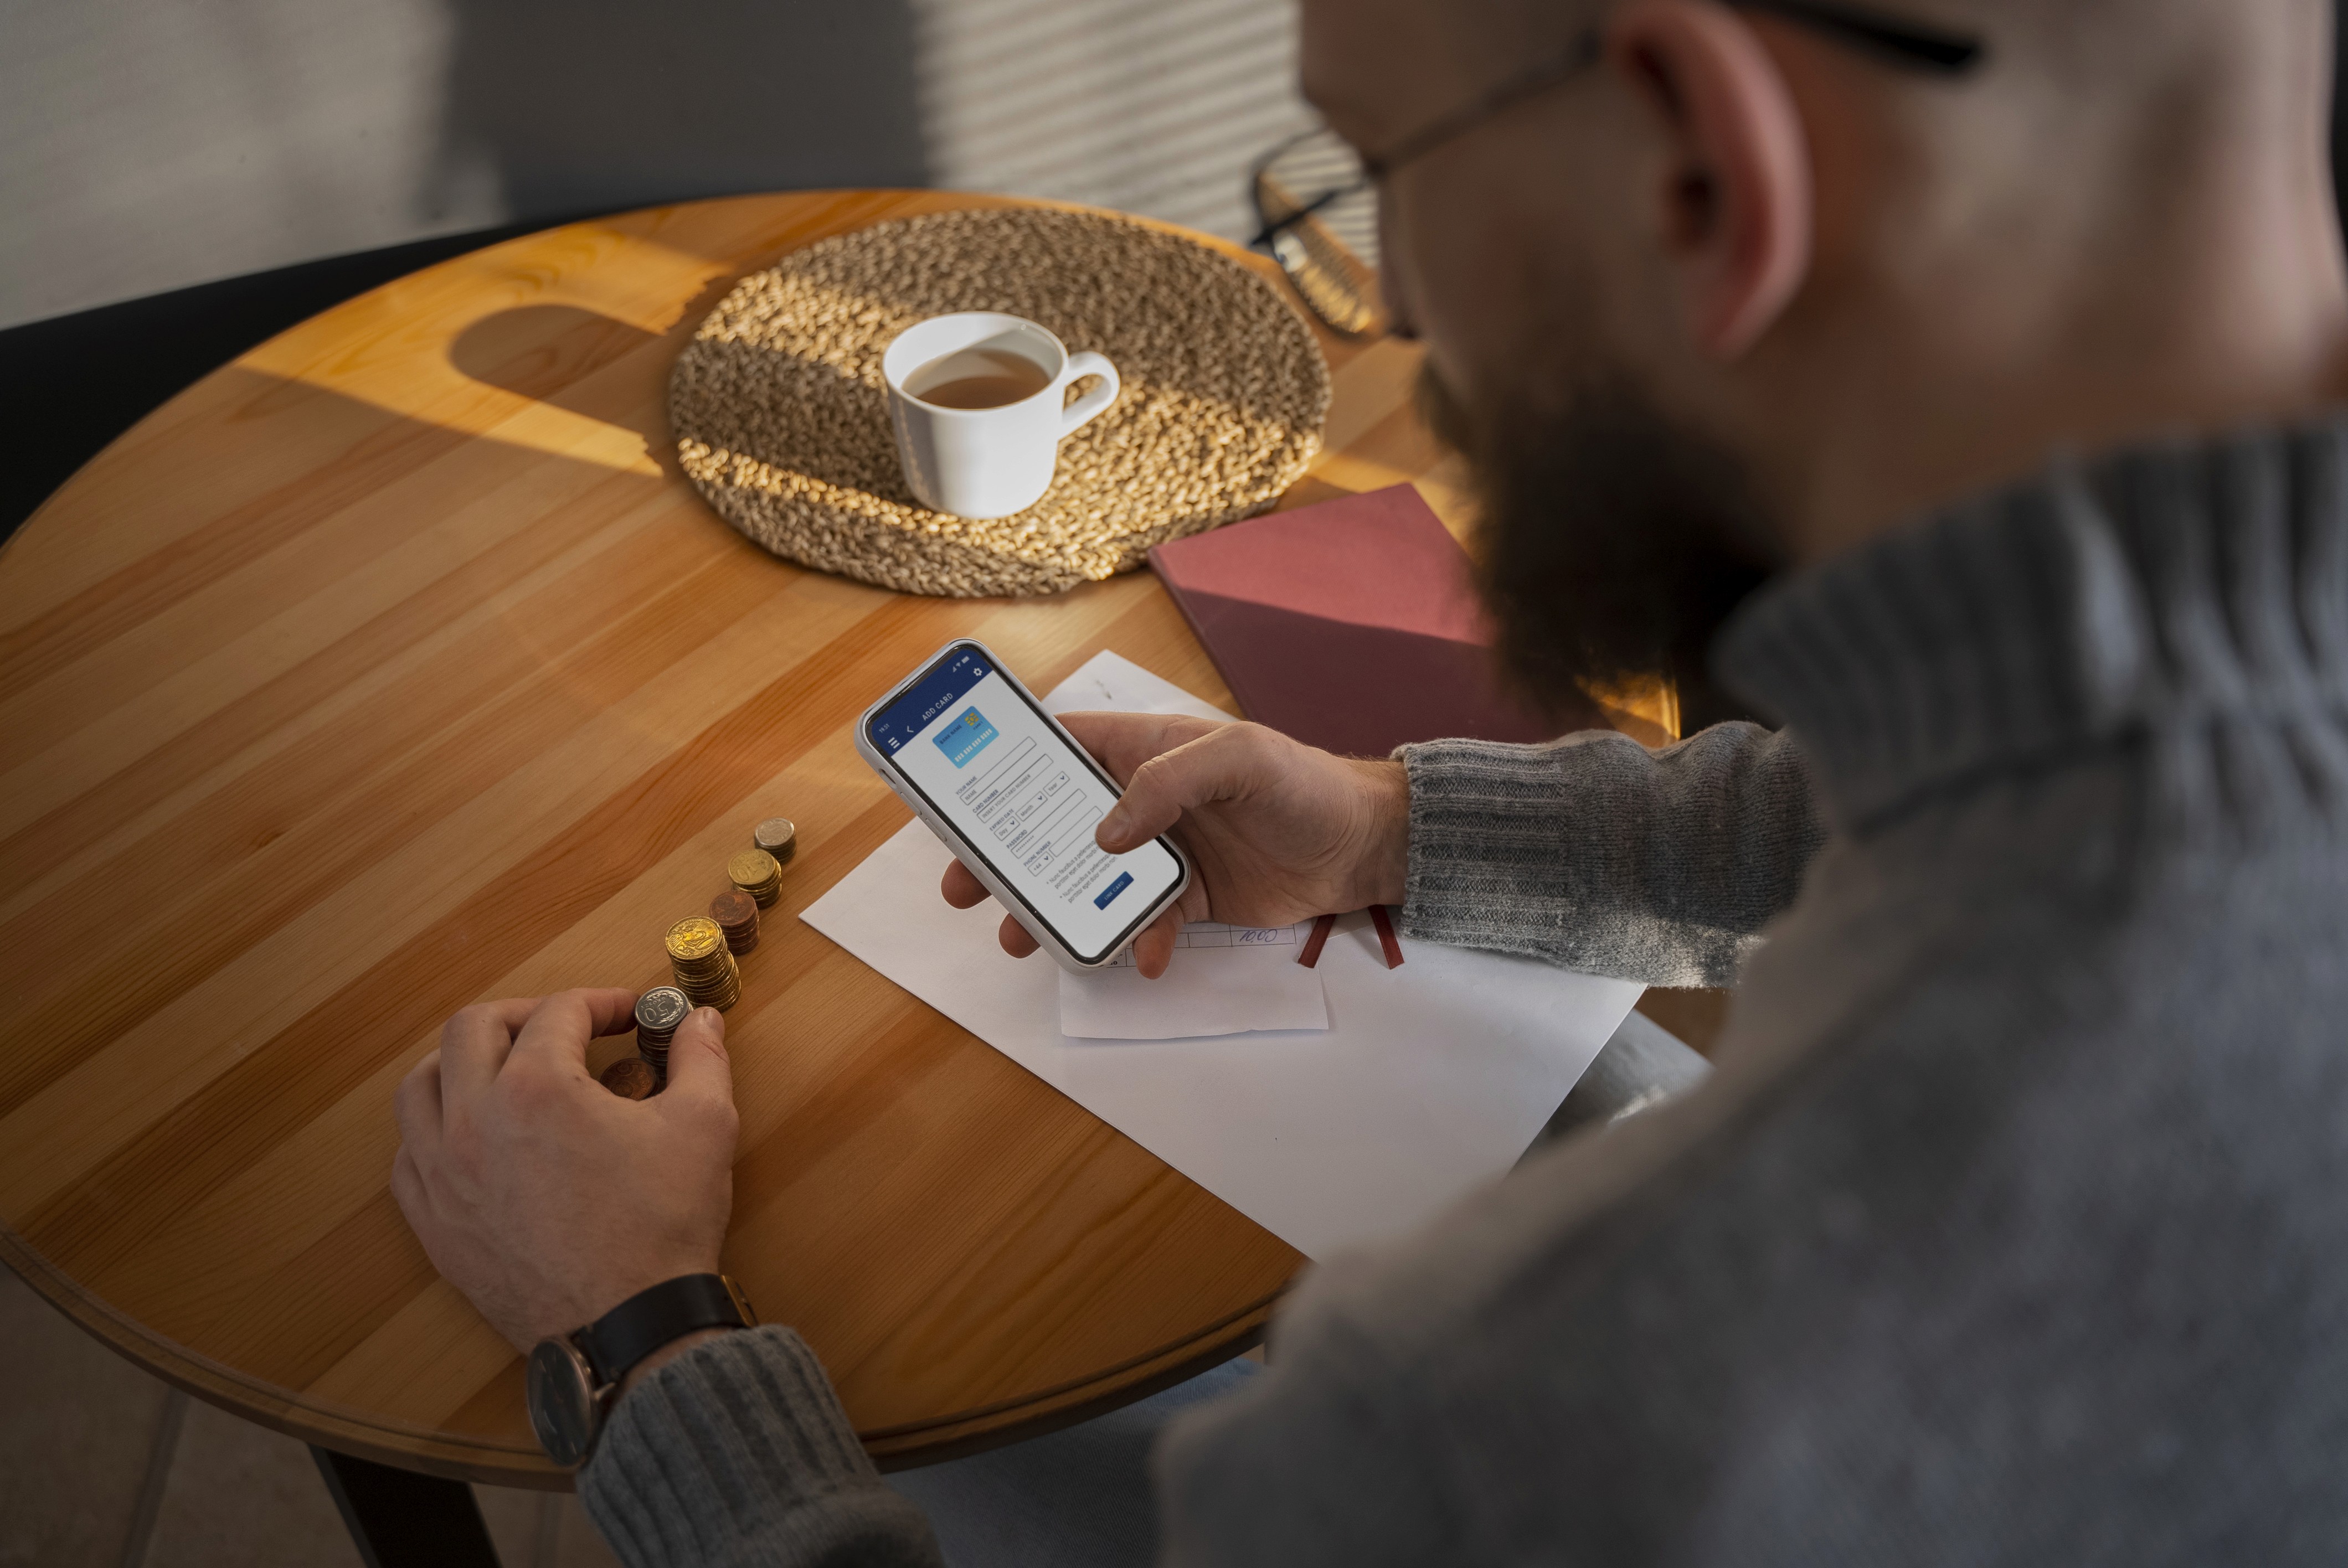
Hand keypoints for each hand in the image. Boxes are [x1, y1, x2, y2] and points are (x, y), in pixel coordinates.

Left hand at [391, 990, 738, 1351]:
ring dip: (461, 1063)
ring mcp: (443, 1176)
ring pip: (420, 1088)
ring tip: (502, 1069)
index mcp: (537, 1088)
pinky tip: (470, 1136)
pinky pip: (408, 1156)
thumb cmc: (662, 1227)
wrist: (626, 1327)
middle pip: (471, 1029)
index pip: (560, 1013)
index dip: (601, 1003)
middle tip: (565, 1028)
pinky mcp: (434, 1224)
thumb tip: (700, 1020)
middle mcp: (473, 1121)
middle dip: (523, 1014)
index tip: (629, 1015)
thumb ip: (700, 1060)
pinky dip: (433, 1131)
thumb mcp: (704, 1127)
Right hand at [941, 713, 1408, 977]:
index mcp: (1143, 751)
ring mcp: (1162, 852)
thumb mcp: (1239, 759)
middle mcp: (1142, 801)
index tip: (960, 798)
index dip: (1007, 768)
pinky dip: (1136, 942)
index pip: (1060, 750)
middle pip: (1055, 825)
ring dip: (1053, 908)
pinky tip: (1142, 957)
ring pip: (1088, 881)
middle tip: (963, 886)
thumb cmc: (1303, 784)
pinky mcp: (1187, 899)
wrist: (1362, 847)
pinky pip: (1144, 923)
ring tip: (1020, 937)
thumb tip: (1106, 834)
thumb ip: (1169, 782)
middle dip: (1006, 855)